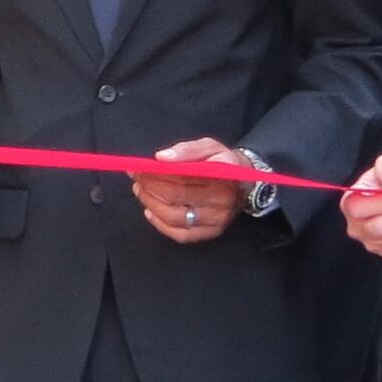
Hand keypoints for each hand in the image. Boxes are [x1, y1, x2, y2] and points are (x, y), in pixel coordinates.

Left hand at [132, 138, 252, 245]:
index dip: (156, 173)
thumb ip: (187, 150)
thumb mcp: (209, 146)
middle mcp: (222, 201)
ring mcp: (217, 221)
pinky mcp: (211, 233)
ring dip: (151, 204)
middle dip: (150, 187)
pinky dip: (160, 225)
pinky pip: (181, 235)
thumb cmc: (223, 162)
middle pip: (176, 197)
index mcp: (223, 176)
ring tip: (140, 191)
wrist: (245, 184)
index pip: (182, 177)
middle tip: (136, 178)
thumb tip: (161, 158)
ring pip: (175, 217)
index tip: (138, 167)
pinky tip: (149, 212)